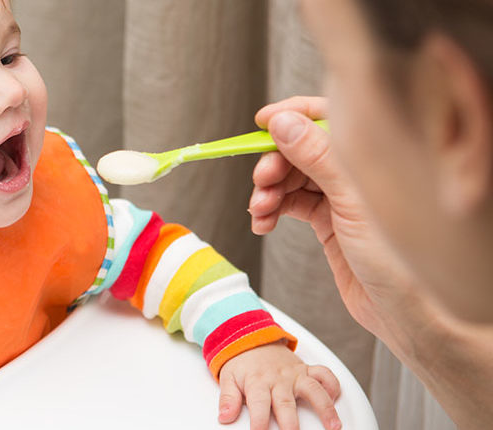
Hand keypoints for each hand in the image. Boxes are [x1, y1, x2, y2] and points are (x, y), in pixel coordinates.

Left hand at [217, 342, 340, 429]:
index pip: (258, 404)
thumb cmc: (242, 363)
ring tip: (333, 425)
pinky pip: (324, 374)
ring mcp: (295, 374)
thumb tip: (224, 417)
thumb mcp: (228, 379)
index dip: (259, 421)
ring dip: (325, 407)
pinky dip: (333, 385)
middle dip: (291, 423)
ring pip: (313, 389)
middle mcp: (278, 379)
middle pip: (286, 403)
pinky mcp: (306, 369)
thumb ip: (228, 399)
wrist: (251, 337)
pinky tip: (336, 399)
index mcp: (257, 382)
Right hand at [247, 97, 427, 344]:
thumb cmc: (400, 262)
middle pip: (302, 149)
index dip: (291, 116)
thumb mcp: (352, 203)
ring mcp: (343, 198)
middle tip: (261, 182)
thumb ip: (317, 157)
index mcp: (373, 157)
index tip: (261, 123)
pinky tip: (264, 222)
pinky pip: (293, 204)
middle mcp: (357, 173)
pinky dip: (273, 210)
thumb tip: (284, 122)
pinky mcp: (331, 222)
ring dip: (269, 190)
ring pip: (293, 178)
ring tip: (261, 210)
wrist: (407, 313)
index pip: (327, 117)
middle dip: (274, 162)